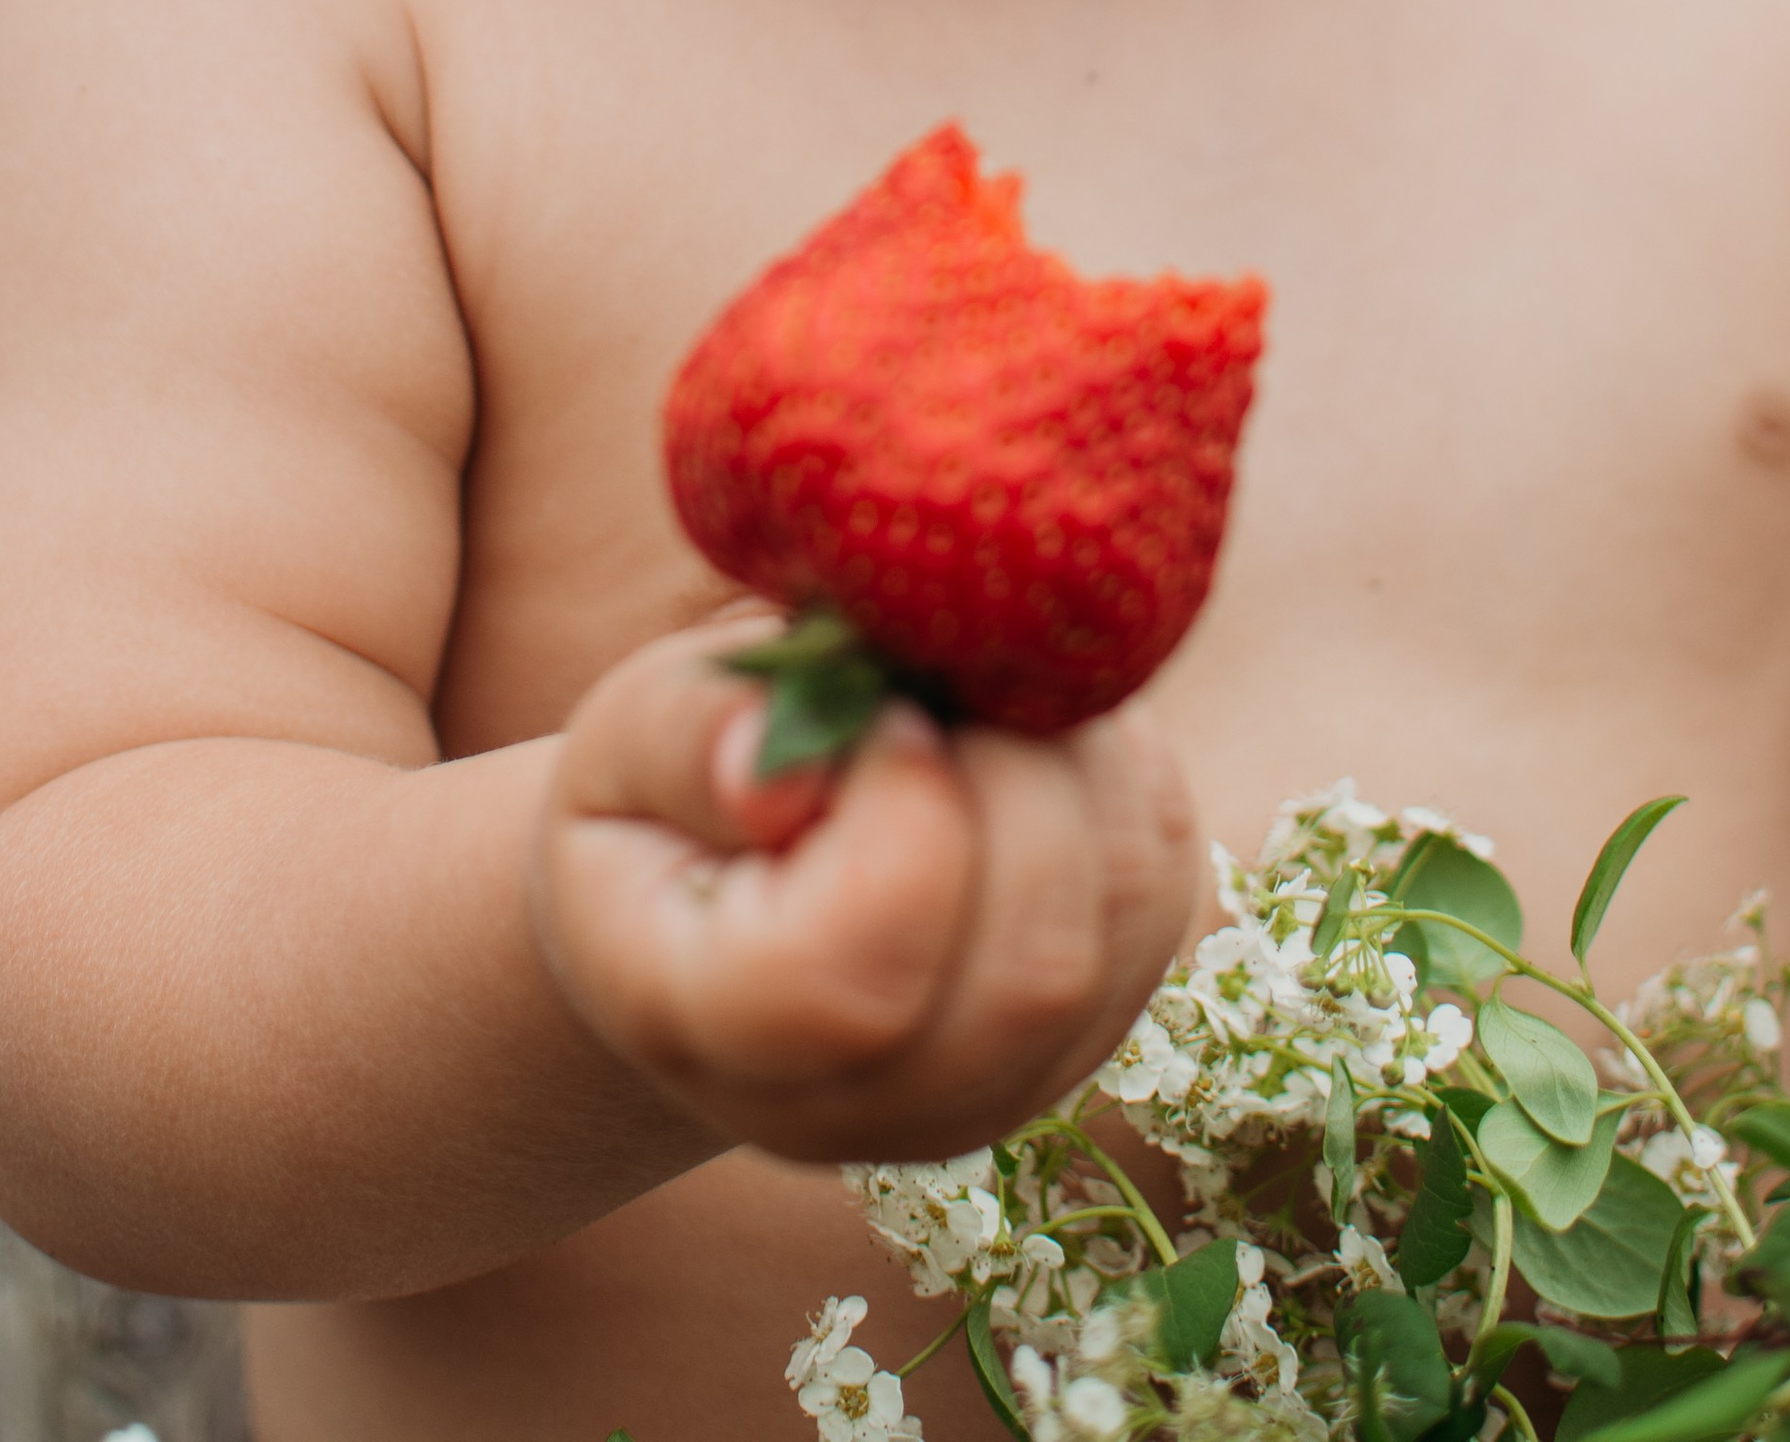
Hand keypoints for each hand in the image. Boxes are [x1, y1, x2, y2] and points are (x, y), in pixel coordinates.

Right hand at [530, 611, 1202, 1164]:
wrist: (720, 896)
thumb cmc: (664, 802)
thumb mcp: (625, 742)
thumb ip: (688, 743)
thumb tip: (776, 775)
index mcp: (714, 1036)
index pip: (854, 980)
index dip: (900, 811)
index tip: (874, 706)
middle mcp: (867, 1110)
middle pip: (1029, 970)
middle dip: (1018, 772)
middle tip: (945, 679)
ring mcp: (996, 1090)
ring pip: (1124, 919)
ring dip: (1081, 761)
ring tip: (988, 692)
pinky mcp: (1089, 1027)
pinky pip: (1163, 885)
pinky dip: (1123, 775)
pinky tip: (1032, 730)